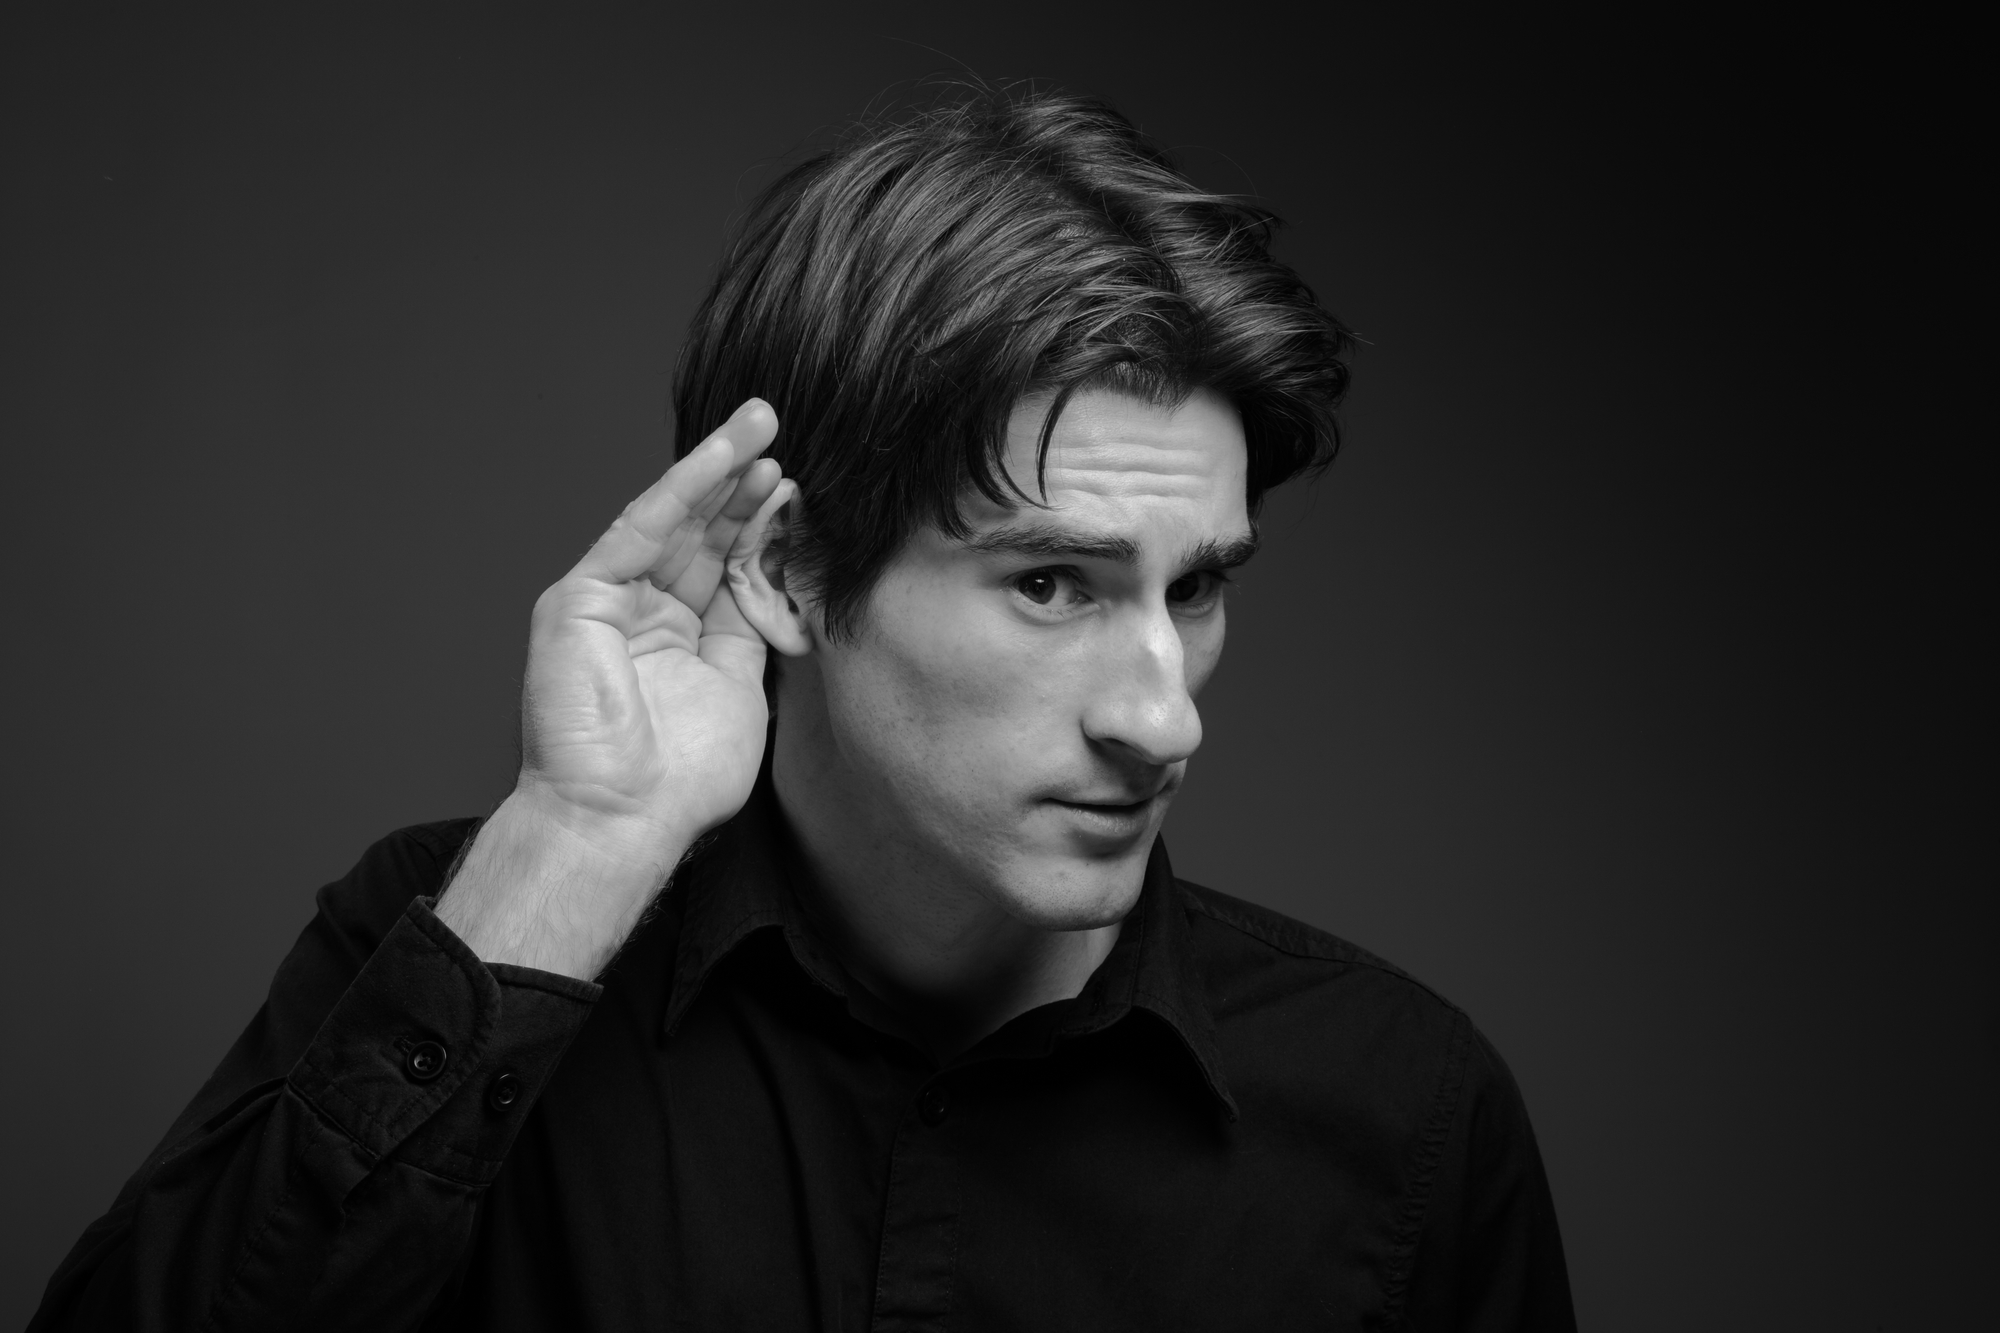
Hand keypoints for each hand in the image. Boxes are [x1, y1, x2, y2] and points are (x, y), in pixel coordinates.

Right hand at [437, 399, 795, 977]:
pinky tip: (722, 457)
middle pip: (699, 533)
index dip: (762, 525)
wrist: (624, 818)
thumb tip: (780, 580)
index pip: (724, 565)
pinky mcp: (581, 596)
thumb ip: (751, 632)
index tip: (802, 490)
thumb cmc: (680, 780)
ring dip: (716, 467)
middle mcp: (642, 613)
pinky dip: (682, 489)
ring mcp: (610, 602)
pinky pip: (640, 528)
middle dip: (742, 482)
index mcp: (678, 639)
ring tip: (761, 422)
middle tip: (783, 429)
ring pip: (671, 519)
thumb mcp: (739, 690)